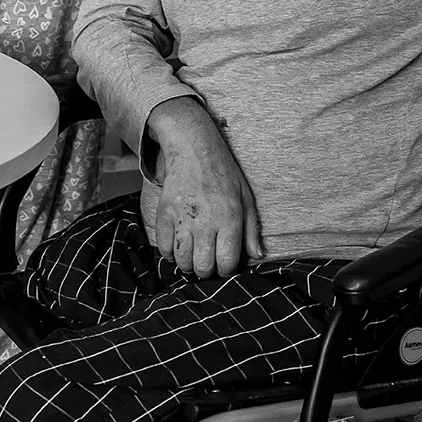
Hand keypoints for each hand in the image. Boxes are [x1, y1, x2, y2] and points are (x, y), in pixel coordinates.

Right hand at [148, 98, 262, 278]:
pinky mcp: (164, 215)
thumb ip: (252, 230)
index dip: (227, 269)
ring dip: (188, 264)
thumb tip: (258, 256)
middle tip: (209, 262)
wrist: (193, 150)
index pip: (227, 264)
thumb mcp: (246, 199)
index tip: (225, 263)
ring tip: (194, 254)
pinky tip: (179, 245)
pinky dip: (170, 253)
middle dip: (207, 271)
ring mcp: (182, 219)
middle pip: (203, 268)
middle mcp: (206, 222)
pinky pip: (164, 248)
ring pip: (182, 261)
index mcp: (230, 219)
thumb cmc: (224, 174)